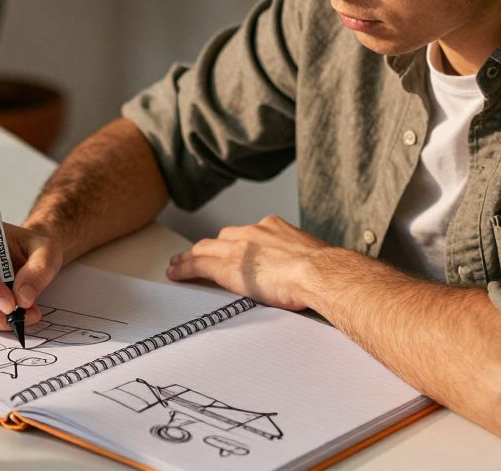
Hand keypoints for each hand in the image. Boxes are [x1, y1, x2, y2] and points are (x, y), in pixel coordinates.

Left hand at [166, 216, 330, 310]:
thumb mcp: (312, 257)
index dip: (235, 242)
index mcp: (275, 228)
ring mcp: (239, 248)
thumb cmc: (325, 271)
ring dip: (191, 256)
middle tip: (198, 253)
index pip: (248, 234)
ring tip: (178, 263)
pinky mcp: (227, 266)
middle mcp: (254, 232)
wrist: (319, 273)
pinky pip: (199, 264)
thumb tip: (308, 273)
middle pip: (223, 237)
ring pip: (206, 248)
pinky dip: (185, 267)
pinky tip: (175, 273)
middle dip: (210, 246)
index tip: (232, 248)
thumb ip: (301, 260)